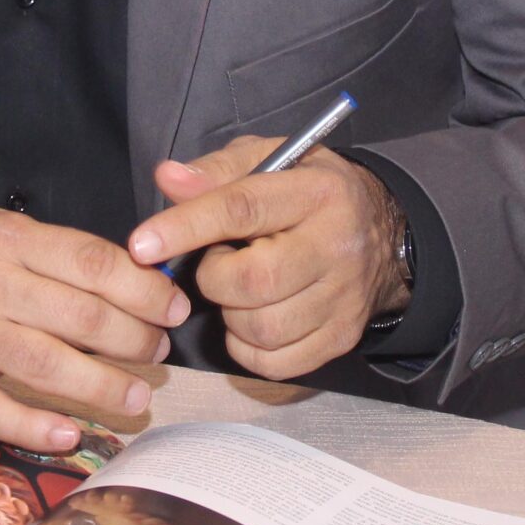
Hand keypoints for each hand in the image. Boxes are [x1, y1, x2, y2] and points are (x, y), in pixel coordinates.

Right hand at [0, 209, 190, 454]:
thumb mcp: (7, 235)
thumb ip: (66, 255)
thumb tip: (145, 284)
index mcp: (7, 239)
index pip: (92, 263)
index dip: (143, 290)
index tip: (172, 309)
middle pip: (80, 317)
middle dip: (134, 339)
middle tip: (157, 351)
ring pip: (48, 367)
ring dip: (103, 387)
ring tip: (136, 397)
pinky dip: (36, 428)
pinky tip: (70, 435)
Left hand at [126, 136, 410, 381]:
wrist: (383, 233)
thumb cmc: (307, 191)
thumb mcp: (268, 160)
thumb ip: (216, 170)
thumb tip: (169, 179)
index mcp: (316, 191)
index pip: (242, 209)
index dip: (185, 228)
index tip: (142, 244)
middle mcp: (337, 246)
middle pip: (253, 281)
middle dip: (213, 278)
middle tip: (218, 261)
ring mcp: (343, 298)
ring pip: (262, 329)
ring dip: (230, 314)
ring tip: (239, 287)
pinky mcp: (342, 337)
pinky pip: (275, 363)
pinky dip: (247, 348)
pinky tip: (251, 317)